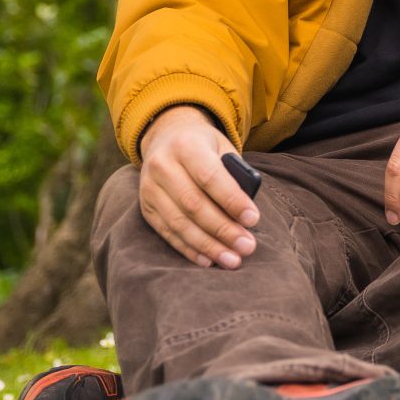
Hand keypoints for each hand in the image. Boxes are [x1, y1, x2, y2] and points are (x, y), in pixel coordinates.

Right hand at [138, 105, 260, 268]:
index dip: (232, 201)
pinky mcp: (146, 208)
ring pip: (179, 223)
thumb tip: (245, 215)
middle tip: (247, 247)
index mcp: (185, 145)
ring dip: (208, 246)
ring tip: (232, 260)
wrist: (166, 138)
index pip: (209, 177)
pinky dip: (189, 250)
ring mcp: (150, 189)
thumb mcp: (221, 148)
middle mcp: (162, 166)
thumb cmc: (204, 148)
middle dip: (223, 230)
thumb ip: (234, 175)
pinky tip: (208, 260)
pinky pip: (168, 234)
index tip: (253, 220)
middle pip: (194, 205)